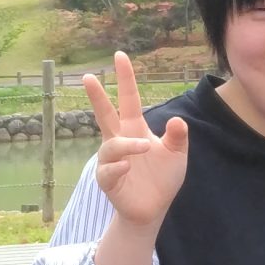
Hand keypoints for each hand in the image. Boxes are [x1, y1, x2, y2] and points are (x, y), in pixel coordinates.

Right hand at [83, 51, 187, 230]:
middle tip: (87, 77)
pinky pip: (109, 170)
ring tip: (144, 147)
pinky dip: (118, 167)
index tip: (120, 56)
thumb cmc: (162, 177)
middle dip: (96, 97)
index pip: (128, 99)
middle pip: (104, 115)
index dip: (125, 78)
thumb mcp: (176, 154)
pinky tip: (128, 166)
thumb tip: (176, 121)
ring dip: (127, 145)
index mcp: (134, 129)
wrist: (153, 208)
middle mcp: (119, 140)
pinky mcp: (108, 180)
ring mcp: (111, 161)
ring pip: (112, 146)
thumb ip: (178, 137)